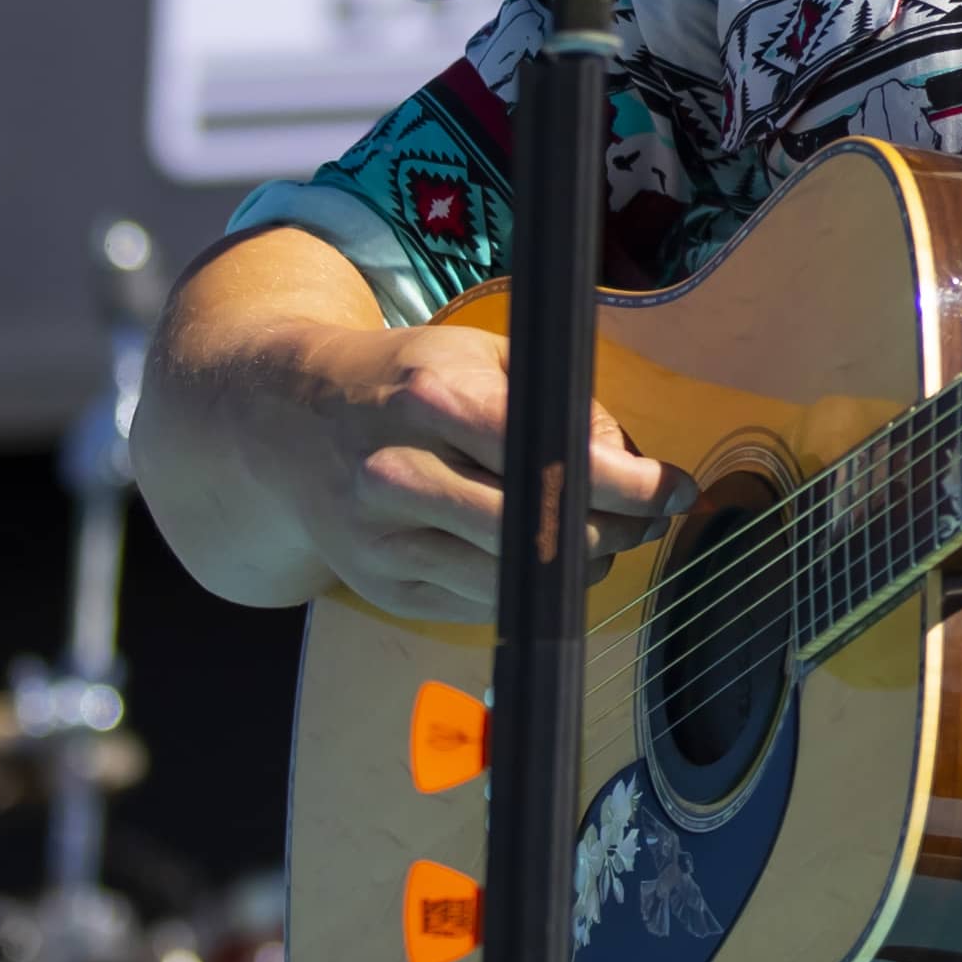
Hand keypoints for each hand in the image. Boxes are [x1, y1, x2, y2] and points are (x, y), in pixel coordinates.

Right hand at [267, 318, 679, 625]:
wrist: (287, 421)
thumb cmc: (402, 381)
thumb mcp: (478, 358)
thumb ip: (559, 402)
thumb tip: (625, 463)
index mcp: (428, 402)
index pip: (552, 458)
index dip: (631, 483)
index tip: (674, 488)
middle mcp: (397, 475)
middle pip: (537, 532)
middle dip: (616, 531)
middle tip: (652, 518)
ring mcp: (383, 540)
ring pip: (516, 581)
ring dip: (580, 567)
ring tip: (606, 538)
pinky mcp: (380, 587)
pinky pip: (484, 603)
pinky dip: (530, 585)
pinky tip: (544, 556)